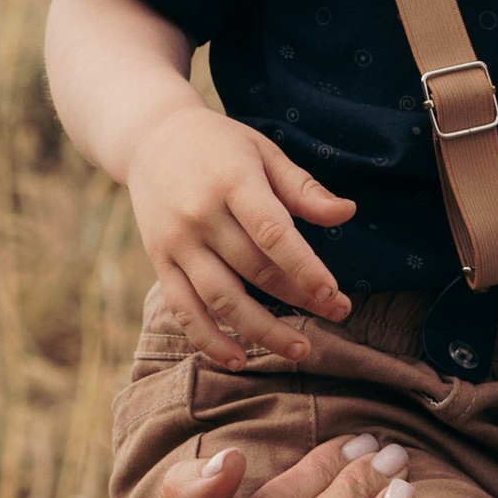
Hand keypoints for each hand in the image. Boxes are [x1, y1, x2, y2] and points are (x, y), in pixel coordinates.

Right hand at [125, 101, 355, 366]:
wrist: (150, 138)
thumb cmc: (219, 145)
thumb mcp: (263, 151)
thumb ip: (303, 188)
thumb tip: (348, 214)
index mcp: (232, 182)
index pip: (272, 233)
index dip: (304, 268)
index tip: (333, 294)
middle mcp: (201, 215)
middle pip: (254, 270)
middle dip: (299, 298)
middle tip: (339, 314)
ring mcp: (177, 242)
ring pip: (221, 298)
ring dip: (261, 331)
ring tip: (299, 350)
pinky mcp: (159, 262)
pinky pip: (183, 310)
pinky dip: (208, 339)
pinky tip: (238, 358)